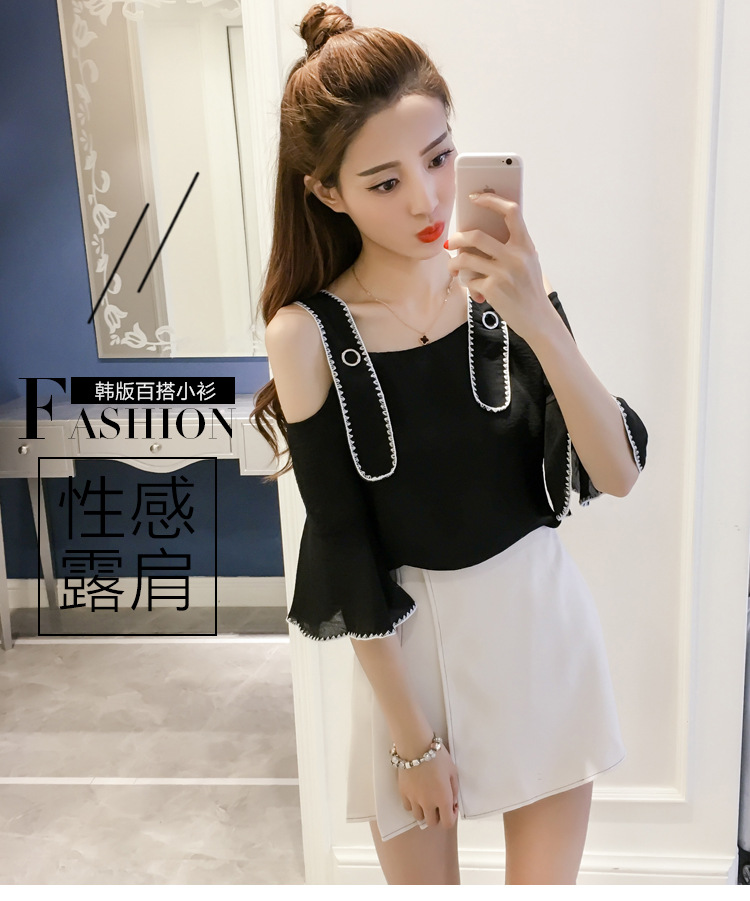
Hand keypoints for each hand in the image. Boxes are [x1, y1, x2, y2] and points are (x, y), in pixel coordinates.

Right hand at [397, 745, 459, 828]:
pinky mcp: (403, 793)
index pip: (447, 823)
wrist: (416, 745)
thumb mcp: (453, 772)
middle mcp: (427, 804)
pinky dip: (413, 804)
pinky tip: (416, 794)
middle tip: (438, 803)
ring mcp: (413, 799)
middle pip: (432, 823)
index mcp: (443, 799)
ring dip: (424, 811)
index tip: (451, 806)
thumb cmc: (438, 757)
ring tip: (426, 799)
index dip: (451, 817)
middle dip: (438, 815)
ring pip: (418, 817)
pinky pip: (408, 807)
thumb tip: (452, 802)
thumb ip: (454, 790)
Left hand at [446, 194, 557, 344]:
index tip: (474, 199)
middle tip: (451, 241)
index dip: (491, 200)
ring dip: (454, 262)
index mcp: (526, 245)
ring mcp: (504, 273)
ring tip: (454, 266)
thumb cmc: (529, 289)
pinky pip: (469, 280)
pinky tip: (470, 286)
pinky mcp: (493, 290)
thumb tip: (478, 232)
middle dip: (458, 237)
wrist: (538, 319)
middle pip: (476, 236)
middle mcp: (516, 256)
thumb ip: (512, 246)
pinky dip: (466, 282)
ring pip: (465, 258)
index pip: (511, 212)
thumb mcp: (528, 262)